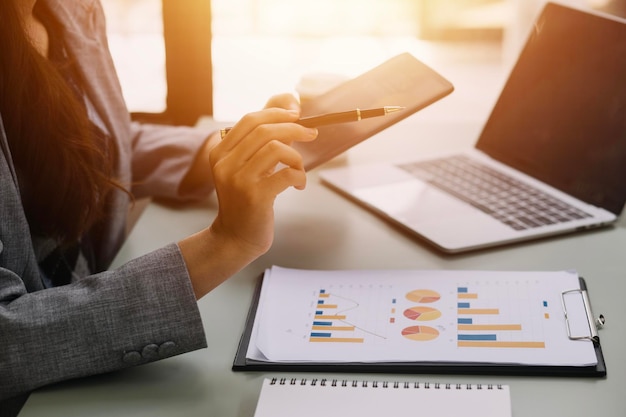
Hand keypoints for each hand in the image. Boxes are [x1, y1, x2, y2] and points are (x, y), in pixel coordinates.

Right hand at [208, 94, 317, 257]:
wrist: (236, 237)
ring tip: (298, 169)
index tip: (297, 115)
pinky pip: (286, 173)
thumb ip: (261, 137)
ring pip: (276, 149)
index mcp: (219, 152)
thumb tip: (290, 102)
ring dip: (296, 157)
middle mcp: (224, 163)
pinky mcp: (255, 196)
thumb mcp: (247, 165)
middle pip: (264, 130)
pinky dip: (299, 176)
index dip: (276, 112)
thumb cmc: (247, 198)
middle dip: (293, 128)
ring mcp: (238, 180)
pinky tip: (298, 185)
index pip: (250, 120)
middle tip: (311, 134)